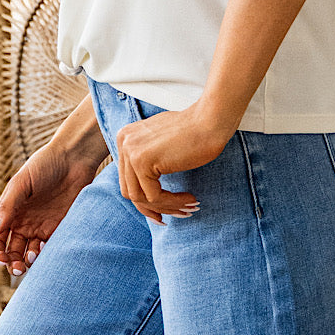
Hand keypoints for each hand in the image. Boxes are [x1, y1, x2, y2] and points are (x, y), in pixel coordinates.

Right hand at [0, 139, 100, 276]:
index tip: (1, 258)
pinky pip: (51, 249)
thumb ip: (8, 207)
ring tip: (33, 257)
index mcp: (10, 213)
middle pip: (12, 253)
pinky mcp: (60, 228)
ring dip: (28, 263)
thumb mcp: (21, 183)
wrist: (74, 158)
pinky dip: (46, 256)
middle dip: (12, 264)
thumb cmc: (45, 164)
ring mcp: (42, 227)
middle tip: (18, 268)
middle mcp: (24, 223)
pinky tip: (46, 250)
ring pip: (30, 255)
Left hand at [116, 104, 233, 223]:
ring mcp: (130, 150)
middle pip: (130, 190)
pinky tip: (190, 199)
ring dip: (166, 207)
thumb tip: (145, 194)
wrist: (211, 120)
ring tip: (188, 207)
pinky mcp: (142, 160)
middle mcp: (123, 142)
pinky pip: (154, 196)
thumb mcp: (163, 145)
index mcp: (126, 137)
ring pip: (140, 197)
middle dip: (154, 208)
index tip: (164, 212)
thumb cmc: (195, 132)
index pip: (128, 179)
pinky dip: (173, 202)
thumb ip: (149, 161)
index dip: (146, 200)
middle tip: (178, 214)